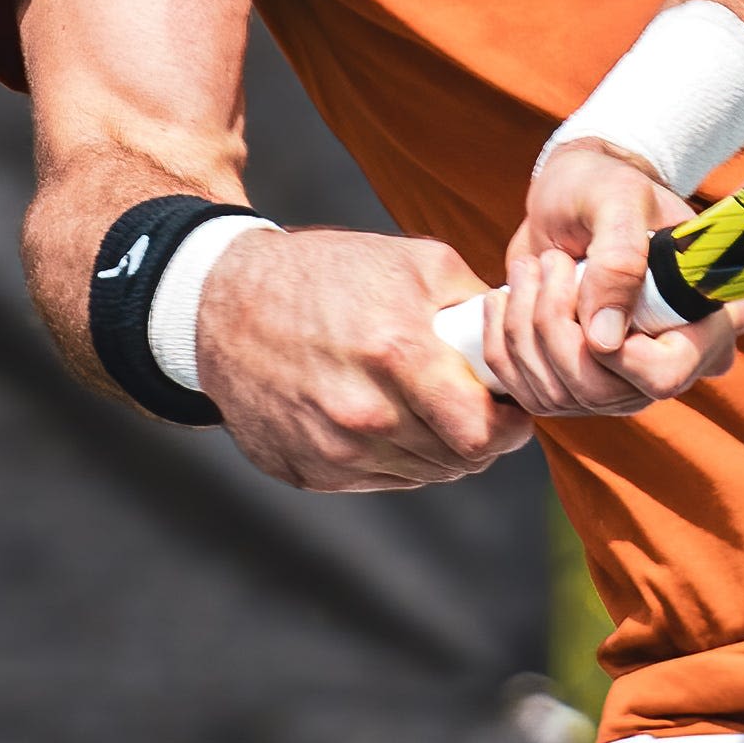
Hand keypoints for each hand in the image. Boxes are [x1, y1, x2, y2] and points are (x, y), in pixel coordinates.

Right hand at [193, 227, 526, 490]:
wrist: (220, 305)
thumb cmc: (325, 275)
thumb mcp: (413, 262)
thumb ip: (479, 304)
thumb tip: (523, 342)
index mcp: (394, 355)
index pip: (482, 433)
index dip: (509, 425)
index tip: (509, 407)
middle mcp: (361, 414)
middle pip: (459, 460)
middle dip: (479, 436)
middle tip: (471, 405)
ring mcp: (331, 450)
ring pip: (425, 475)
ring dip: (438, 448)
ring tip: (423, 403)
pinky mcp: (308, 473)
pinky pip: (382, 480)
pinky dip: (395, 455)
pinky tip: (380, 415)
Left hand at [471, 139, 743, 419]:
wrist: (571, 198)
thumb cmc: (605, 187)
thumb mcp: (618, 202)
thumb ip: (619, 261)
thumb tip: (604, 340)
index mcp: (704, 323)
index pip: (666, 375)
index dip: (618, 351)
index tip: (582, 285)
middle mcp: (668, 365)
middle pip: (601, 391)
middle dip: (554, 326)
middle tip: (549, 263)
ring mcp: (621, 382)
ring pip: (558, 394)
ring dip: (524, 324)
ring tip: (532, 267)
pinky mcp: (574, 385)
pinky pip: (527, 392)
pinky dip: (501, 340)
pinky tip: (509, 297)